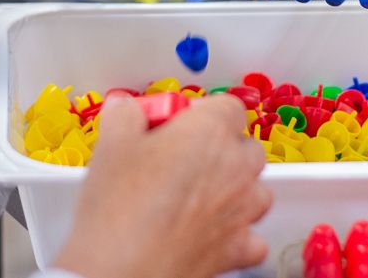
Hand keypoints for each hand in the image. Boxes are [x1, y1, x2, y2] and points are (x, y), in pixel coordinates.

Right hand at [53, 94, 270, 277]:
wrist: (122, 271)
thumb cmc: (119, 209)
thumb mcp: (111, 142)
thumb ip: (125, 114)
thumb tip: (126, 109)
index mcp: (209, 132)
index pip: (226, 105)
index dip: (200, 110)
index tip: (175, 120)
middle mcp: (235, 169)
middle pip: (246, 145)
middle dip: (220, 146)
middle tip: (181, 155)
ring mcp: (241, 211)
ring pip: (256, 188)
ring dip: (234, 186)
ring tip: (197, 192)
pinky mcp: (238, 250)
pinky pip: (252, 235)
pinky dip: (237, 232)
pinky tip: (210, 229)